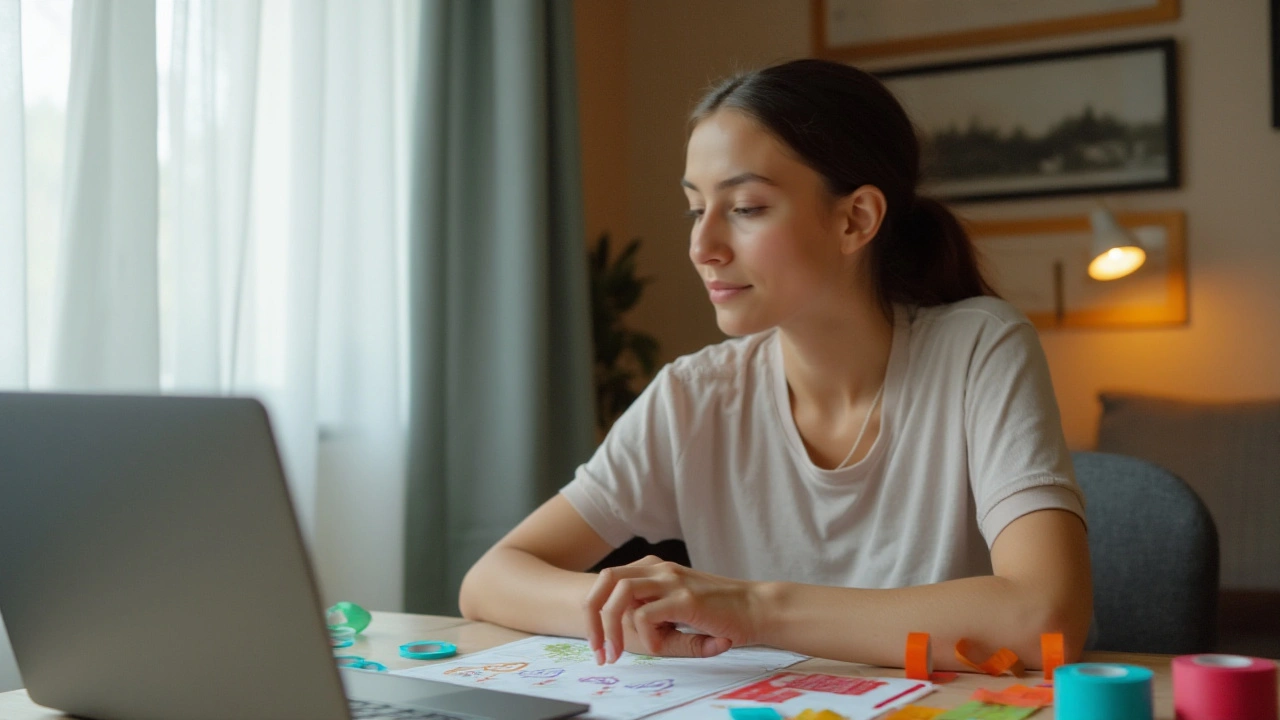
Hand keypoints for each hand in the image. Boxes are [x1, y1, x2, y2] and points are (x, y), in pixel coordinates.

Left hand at [582, 555, 765, 663]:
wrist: (757, 610)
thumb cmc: (722, 614)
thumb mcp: (679, 616)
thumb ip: (654, 619)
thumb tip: (628, 632)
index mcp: (655, 569)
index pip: (609, 581)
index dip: (596, 611)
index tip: (599, 644)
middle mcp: (659, 569)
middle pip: (606, 579)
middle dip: (592, 614)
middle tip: (597, 649)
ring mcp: (672, 580)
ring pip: (620, 592)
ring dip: (610, 626)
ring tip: (615, 652)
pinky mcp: (685, 599)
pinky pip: (646, 615)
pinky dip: (645, 636)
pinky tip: (659, 647)